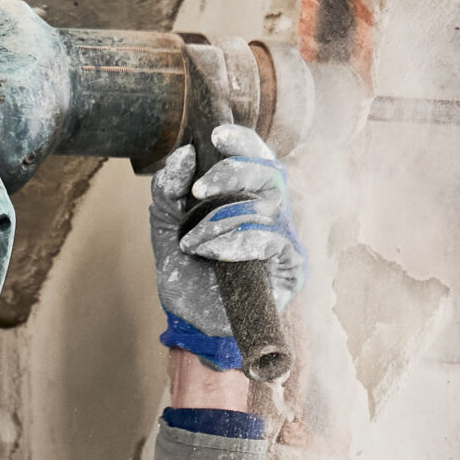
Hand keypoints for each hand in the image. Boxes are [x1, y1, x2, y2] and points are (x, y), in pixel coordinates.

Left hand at [150, 123, 304, 369]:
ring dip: (220, 222)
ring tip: (193, 243)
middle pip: (270, 172)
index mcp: (248, 197)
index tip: (216, 136)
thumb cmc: (188, 274)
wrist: (193, 323)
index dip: (243, 141)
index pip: (257, 157)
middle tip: (200, 190)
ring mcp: (286, 240)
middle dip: (232, 174)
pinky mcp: (293, 268)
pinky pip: (272, 241)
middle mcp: (273, 213)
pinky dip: (238, 243)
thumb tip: (183, 156)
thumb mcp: (166, 226)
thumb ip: (168, 190)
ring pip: (264, 208)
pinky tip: (216, 256)